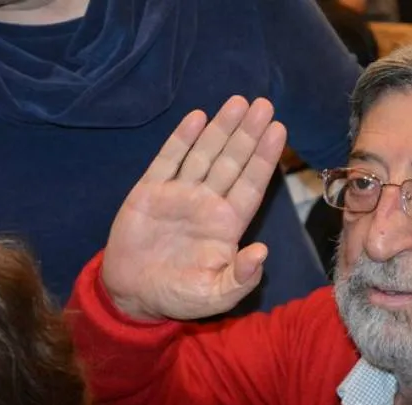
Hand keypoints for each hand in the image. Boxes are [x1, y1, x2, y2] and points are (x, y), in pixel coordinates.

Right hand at [102, 96, 286, 319]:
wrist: (132, 294)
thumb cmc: (179, 296)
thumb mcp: (215, 295)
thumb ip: (241, 277)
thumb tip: (262, 251)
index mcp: (227, 225)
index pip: (251, 185)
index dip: (264, 158)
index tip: (279, 130)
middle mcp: (207, 203)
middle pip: (232, 162)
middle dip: (248, 134)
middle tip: (264, 104)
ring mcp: (179, 194)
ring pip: (204, 154)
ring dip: (221, 128)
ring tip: (238, 102)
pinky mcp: (150, 191)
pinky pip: (168, 160)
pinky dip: (181, 139)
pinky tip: (197, 117)